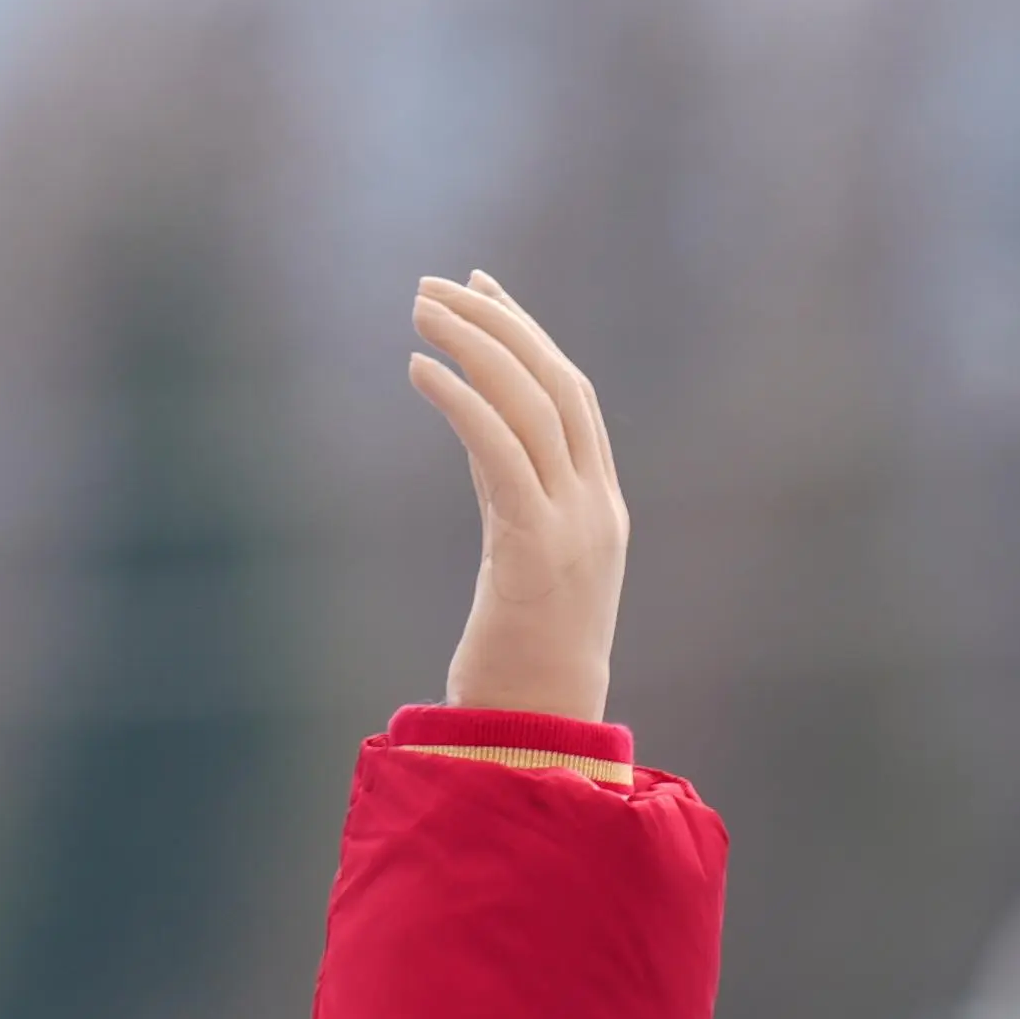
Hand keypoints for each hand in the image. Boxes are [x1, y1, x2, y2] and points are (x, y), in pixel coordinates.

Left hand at [408, 273, 627, 725]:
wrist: (542, 733)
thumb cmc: (523, 664)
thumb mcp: (522, 560)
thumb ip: (513, 497)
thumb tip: (481, 438)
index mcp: (600, 506)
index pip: (571, 395)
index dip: (528, 334)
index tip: (483, 289)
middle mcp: (596, 506)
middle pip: (555, 383)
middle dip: (498, 323)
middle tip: (438, 285)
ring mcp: (573, 526)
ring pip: (530, 406)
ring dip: (474, 346)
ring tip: (421, 310)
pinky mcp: (534, 550)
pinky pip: (498, 452)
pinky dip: (461, 401)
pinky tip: (419, 371)